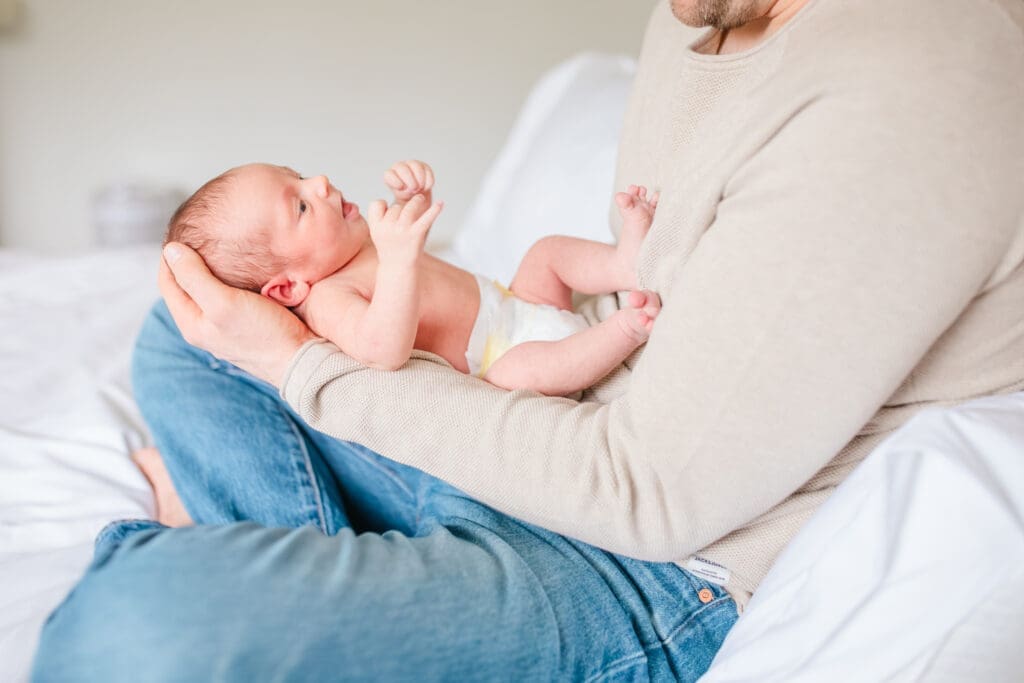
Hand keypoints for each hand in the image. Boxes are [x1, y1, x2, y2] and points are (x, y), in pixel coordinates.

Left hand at [159, 243, 316, 386]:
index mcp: (192, 324)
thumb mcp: (224, 302)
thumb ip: (194, 277)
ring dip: (212, 269)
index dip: (171, 256)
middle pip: (187, 286)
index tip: (182, 231)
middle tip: (201, 235)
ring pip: (209, 291)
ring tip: (221, 246)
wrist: (304, 360)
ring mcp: (226, 327)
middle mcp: (206, 327)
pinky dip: (232, 279)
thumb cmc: (264, 334)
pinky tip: (244, 269)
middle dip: (190, 261)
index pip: (168, 282)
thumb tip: (170, 250)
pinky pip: (231, 296)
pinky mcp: (247, 325)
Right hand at [366, 194, 443, 264]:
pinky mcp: (416, 235)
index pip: (377, 203)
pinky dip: (435, 210)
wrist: (398, 268)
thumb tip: (403, 196)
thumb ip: (384, 216)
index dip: (383, 205)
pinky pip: (426, 219)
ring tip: (420, 199)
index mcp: (376, 227)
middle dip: (401, 209)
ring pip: (409, 207)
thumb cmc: (390, 247)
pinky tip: (441, 203)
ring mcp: (402, 231)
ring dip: (416, 201)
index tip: (388, 212)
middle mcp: (387, 228)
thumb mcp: (379, 232)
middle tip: (404, 220)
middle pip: (396, 206)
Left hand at [384, 160, 434, 204]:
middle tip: (414, 189)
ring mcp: (412, 165)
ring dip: (419, 178)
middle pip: (402, 167)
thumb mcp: (399, 204)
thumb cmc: (405, 203)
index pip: (389, 174)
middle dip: (409, 179)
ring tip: (421, 188)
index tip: (401, 188)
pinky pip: (426, 169)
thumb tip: (408, 190)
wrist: (417, 200)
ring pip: (415, 166)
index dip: (395, 180)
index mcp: (390, 176)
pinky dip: (428, 179)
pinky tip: (426, 187)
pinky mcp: (424, 167)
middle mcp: (399, 167)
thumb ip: (401, 197)